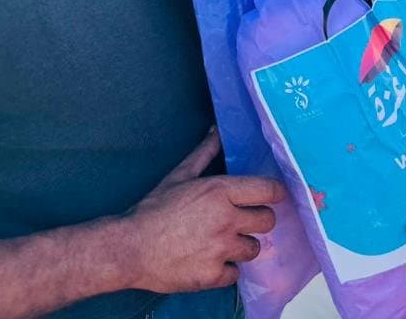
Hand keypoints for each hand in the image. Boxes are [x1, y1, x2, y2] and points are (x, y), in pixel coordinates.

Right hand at [117, 129, 284, 293]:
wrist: (130, 248)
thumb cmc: (153, 210)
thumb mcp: (179, 175)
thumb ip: (204, 152)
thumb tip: (217, 131)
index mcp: (221, 192)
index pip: (269, 190)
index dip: (275, 193)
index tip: (272, 196)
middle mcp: (227, 220)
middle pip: (268, 221)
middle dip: (257, 219)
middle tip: (241, 221)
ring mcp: (221, 250)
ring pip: (254, 249)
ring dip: (242, 246)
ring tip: (222, 242)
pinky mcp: (213, 275)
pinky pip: (235, 274)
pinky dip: (225, 269)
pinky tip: (210, 260)